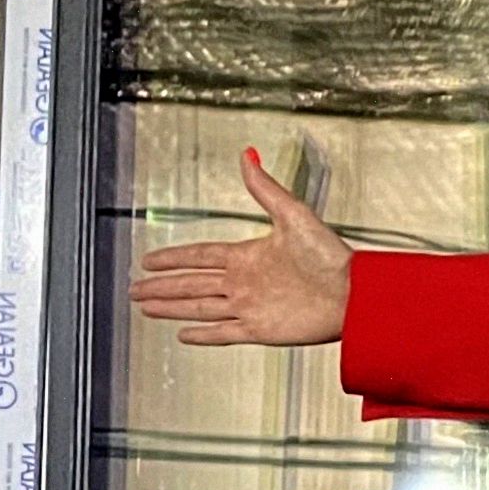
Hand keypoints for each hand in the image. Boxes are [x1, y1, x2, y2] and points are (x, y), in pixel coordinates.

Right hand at [130, 148, 353, 348]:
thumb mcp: (294, 214)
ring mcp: (249, 306)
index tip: (148, 260)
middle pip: (191, 284)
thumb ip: (265, 189)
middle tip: (134, 289)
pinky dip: (202, 334)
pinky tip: (182, 333)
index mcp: (247, 255)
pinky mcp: (260, 329)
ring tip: (146, 308)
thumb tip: (248, 155)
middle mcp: (243, 282)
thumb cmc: (331, 254)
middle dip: (161, 286)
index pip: (199, 256)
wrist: (354, 293)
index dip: (173, 258)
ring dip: (172, 308)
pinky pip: (223, 332)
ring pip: (199, 307)